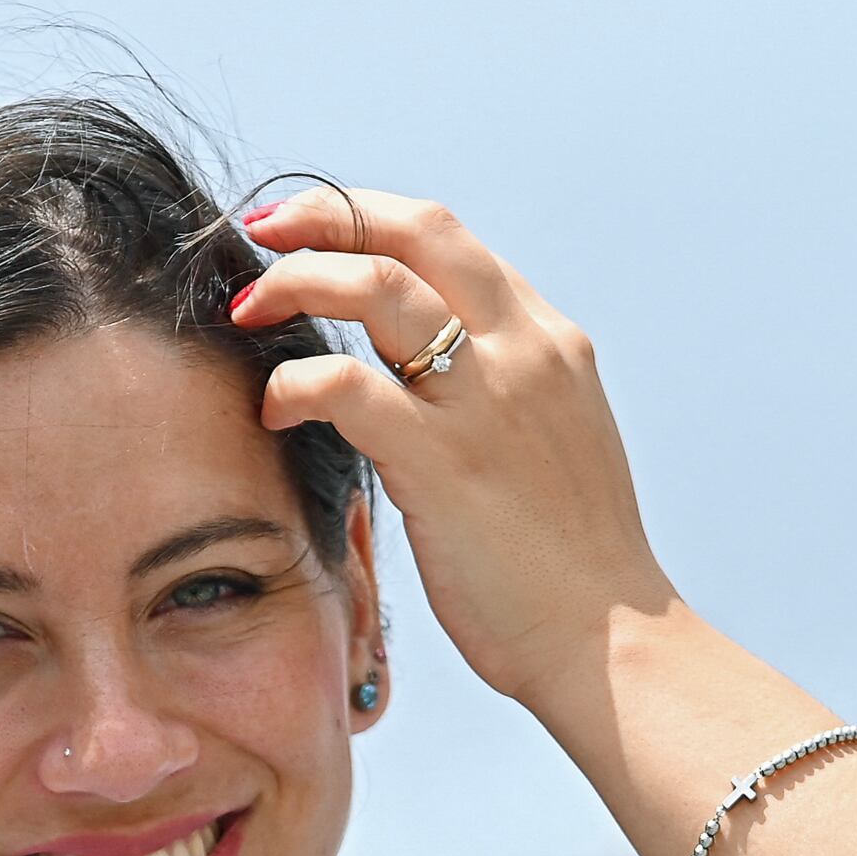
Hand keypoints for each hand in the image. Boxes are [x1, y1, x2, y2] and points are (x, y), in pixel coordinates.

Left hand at [233, 189, 676, 707]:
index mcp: (550, 343)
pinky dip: (293, 381)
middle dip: (324, 214)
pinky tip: (273, 408)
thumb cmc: (572, 567)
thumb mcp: (553, 445)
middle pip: (413, 230)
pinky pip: (343, 384)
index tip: (313, 233)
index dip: (369, 219)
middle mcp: (523, 352)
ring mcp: (485, 402)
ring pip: (374, 283)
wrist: (607, 641)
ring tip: (249, 309)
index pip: (449, 242)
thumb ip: (501, 395)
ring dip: (296, 278)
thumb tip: (428, 381)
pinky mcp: (442, 461)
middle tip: (259, 232)